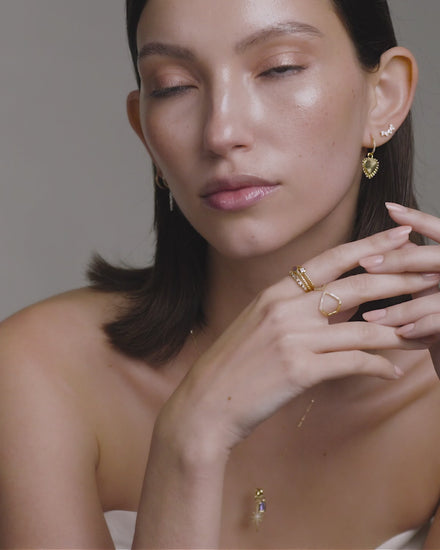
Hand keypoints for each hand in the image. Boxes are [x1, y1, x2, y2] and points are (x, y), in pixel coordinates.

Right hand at [158, 224, 439, 460]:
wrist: (207, 401)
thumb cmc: (235, 364)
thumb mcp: (259, 323)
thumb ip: (294, 308)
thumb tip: (335, 303)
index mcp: (275, 292)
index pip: (330, 260)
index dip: (368, 246)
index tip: (398, 237)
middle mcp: (284, 308)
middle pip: (354, 286)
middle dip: (398, 279)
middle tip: (429, 274)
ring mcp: (292, 338)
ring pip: (362, 327)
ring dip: (398, 331)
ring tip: (422, 332)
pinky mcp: (299, 370)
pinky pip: (353, 363)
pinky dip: (377, 366)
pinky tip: (390, 371)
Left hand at [360, 203, 439, 375]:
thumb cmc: (437, 325)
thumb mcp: (428, 290)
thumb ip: (415, 264)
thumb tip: (392, 237)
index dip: (419, 219)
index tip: (389, 207)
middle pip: (436, 258)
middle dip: (400, 261)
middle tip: (366, 263)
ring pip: (435, 295)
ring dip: (402, 307)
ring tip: (371, 317)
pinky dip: (419, 328)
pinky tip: (399, 335)